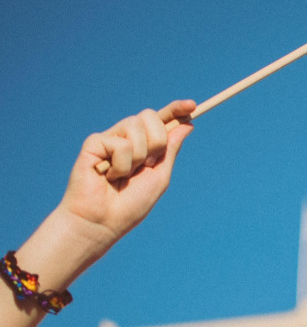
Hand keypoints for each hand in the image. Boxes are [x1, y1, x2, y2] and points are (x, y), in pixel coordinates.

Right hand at [58, 99, 195, 253]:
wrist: (103, 221)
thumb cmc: (131, 205)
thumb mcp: (159, 176)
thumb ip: (170, 149)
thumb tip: (187, 124)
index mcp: (145, 146)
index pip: (161, 121)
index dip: (175, 110)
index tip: (192, 105)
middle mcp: (127, 138)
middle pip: (150, 116)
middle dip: (156, 141)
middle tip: (146, 165)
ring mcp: (110, 139)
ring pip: (135, 125)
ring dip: (138, 156)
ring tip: (124, 175)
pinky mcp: (94, 144)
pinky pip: (120, 143)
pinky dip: (121, 164)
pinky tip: (108, 176)